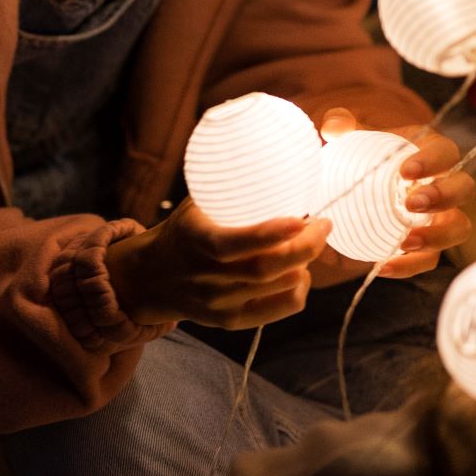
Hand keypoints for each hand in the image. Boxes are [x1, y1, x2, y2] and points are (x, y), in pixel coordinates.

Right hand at [105, 200, 329, 328]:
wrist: (151, 278)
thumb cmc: (185, 231)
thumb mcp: (195, 205)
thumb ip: (230, 188)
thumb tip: (277, 154)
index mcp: (195, 241)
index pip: (233, 243)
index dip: (271, 233)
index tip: (303, 217)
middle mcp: (206, 278)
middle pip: (266, 269)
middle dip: (305, 246)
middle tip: (323, 224)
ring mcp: (219, 304)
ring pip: (279, 288)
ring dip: (304, 263)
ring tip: (310, 242)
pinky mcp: (230, 322)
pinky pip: (279, 310)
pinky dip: (299, 289)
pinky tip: (300, 271)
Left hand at [311, 108, 472, 283]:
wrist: (359, 189)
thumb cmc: (365, 156)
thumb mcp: (352, 138)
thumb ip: (341, 126)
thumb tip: (332, 128)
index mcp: (431, 152)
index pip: (446, 152)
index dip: (433, 161)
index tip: (406, 171)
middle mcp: (444, 184)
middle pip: (464, 189)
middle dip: (443, 196)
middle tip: (411, 203)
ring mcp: (441, 217)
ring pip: (459, 228)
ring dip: (437, 237)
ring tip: (406, 242)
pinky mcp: (428, 246)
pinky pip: (430, 260)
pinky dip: (410, 266)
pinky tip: (383, 267)